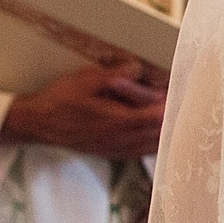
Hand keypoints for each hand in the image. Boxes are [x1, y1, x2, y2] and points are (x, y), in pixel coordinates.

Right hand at [0, 60, 166, 159]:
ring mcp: (117, 150)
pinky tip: (161, 132)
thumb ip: (117, 75)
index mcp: (117, 122)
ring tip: (178, 115)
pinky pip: (143, 152)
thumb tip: (138, 68)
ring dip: (169, 131)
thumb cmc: (61, 100)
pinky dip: (157, 142)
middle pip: (162, 133)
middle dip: (176, 118)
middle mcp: (120, 140)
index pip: (158, 117)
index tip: (182, 92)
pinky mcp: (112, 154)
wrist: (37, 123)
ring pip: (155, 146)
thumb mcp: (88, 79)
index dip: (174, 105)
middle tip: (186, 102)